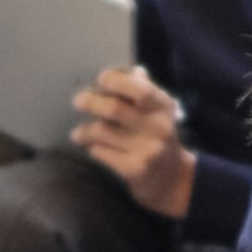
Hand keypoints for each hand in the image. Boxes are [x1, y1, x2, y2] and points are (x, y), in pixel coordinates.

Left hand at [69, 65, 192, 218]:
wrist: (173, 180)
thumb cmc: (158, 138)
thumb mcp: (159, 114)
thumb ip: (145, 92)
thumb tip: (133, 71)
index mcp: (163, 108)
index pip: (140, 89)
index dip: (117, 81)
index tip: (101, 79)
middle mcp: (158, 127)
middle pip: (115, 109)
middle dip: (91, 102)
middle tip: (78, 101)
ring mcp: (147, 150)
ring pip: (103, 132)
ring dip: (85, 130)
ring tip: (79, 133)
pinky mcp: (135, 170)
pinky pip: (102, 153)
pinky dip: (93, 148)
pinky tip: (93, 147)